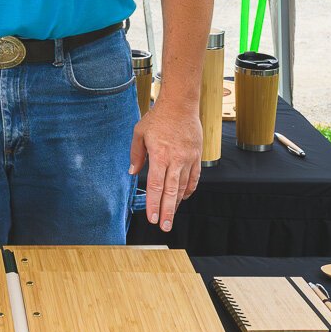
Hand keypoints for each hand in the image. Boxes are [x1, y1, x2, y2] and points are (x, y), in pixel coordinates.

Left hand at [128, 102, 201, 232]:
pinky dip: (189, 189)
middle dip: (167, 211)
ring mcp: (188, 159)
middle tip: (164, 226)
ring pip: (184, 187)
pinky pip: (194, 177)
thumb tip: (133, 173)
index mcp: (159, 155)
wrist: (181, 104)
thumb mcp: (139, 133)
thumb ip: (136, 155)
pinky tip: (184, 197)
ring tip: (171, 215)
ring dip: (177, 203)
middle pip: (171, 191)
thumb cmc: (158, 117)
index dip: (154, 204)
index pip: (157, 186)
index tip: (152, 218)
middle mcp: (176, 160)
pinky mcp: (196, 156)